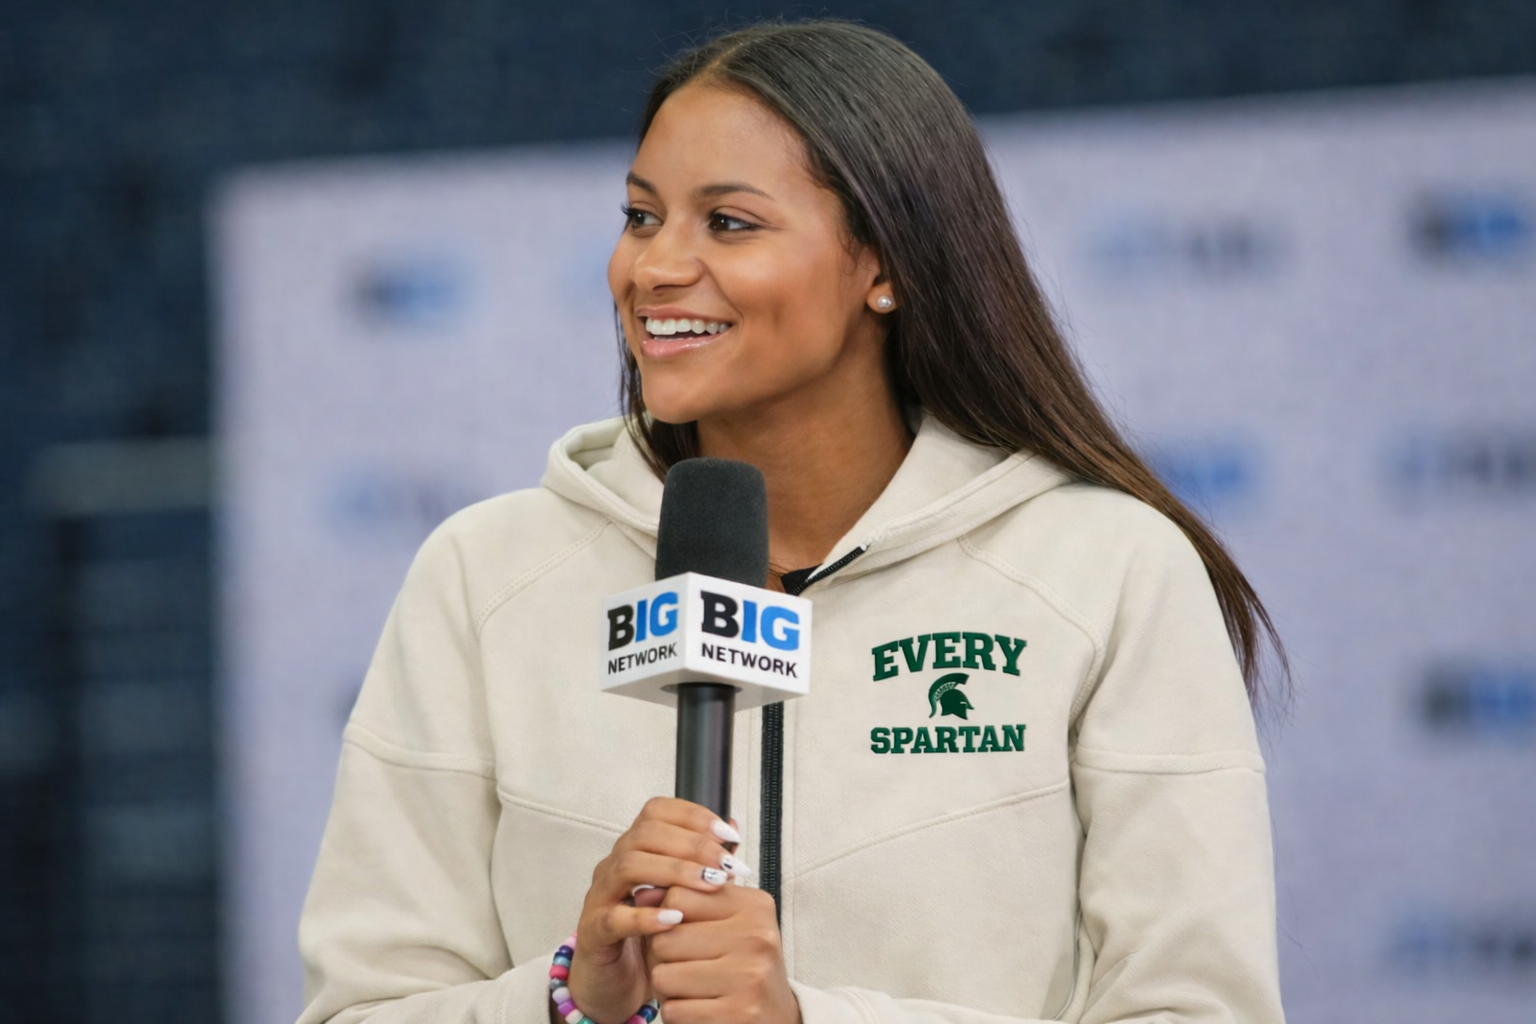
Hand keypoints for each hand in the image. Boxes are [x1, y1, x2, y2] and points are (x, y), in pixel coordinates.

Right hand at [570, 798, 747, 1023]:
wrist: (616, 982)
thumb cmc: (651, 934)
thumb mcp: (682, 897)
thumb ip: (704, 865)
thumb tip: (732, 832)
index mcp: (635, 850)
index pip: (657, 812)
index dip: (694, 816)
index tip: (728, 836)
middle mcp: (614, 865)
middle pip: (645, 833)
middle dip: (692, 845)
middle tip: (727, 866)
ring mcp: (600, 897)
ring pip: (628, 866)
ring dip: (674, 871)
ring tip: (710, 886)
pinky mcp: (593, 932)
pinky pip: (614, 917)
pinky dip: (645, 916)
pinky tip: (675, 919)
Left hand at [646, 885, 800, 1023]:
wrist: (777, 1017)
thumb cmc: (744, 966)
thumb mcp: (727, 925)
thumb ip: (687, 905)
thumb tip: (641, 892)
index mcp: (754, 906)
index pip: (678, 897)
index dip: (666, 919)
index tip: (683, 935)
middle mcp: (756, 937)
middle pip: (665, 939)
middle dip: (662, 959)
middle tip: (685, 970)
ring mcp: (750, 976)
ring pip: (663, 976)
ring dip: (667, 990)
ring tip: (691, 991)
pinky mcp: (739, 1013)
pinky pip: (674, 1010)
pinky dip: (677, 1014)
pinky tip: (699, 1011)